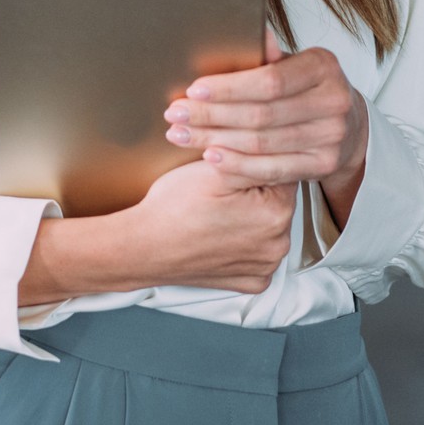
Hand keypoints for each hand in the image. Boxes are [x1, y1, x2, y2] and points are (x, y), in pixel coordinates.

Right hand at [19, 162, 294, 303]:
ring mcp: (264, 268)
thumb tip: (279, 141)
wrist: (142, 247)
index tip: (233, 161)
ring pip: (268, 227)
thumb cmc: (173, 207)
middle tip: (221, 186)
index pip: (281, 172)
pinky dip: (243, 243)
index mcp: (276, 214)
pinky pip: (256, 255)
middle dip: (256, 189)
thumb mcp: (215, 168)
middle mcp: (278, 246)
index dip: (255, 161)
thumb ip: (254, 155)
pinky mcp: (249, 282)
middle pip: (278, 201)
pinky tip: (220, 232)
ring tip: (218, 209)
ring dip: (252, 216)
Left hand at [163, 32, 369, 222]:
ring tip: (182, 135)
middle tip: (175, 114)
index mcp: (323, 66)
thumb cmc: (305, 86)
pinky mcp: (325, 165)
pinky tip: (212, 157)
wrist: (348, 121)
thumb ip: (265, 54)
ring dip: (215, 140)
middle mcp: (334, 101)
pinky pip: (273, 169)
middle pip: (261, 114)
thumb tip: (243, 28)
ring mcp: (332, 137)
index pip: (270, 80)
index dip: (229, 88)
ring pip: (262, 143)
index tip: (193, 90)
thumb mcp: (291, 62)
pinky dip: (238, 164)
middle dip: (212, 115)